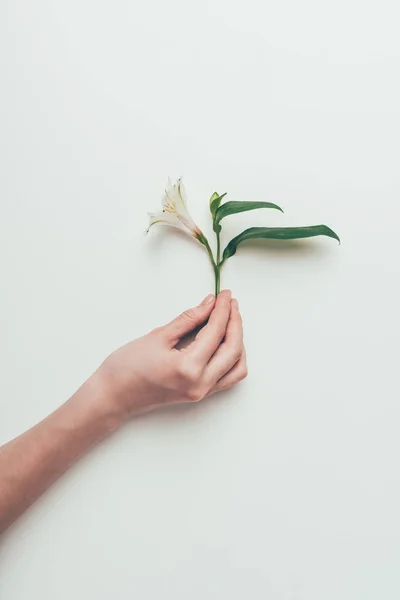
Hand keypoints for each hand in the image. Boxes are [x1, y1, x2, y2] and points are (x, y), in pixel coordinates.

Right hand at [98, 290, 246, 417]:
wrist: (112, 396)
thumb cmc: (127, 367)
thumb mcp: (158, 336)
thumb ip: (188, 319)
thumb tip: (209, 303)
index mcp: (189, 368)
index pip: (216, 332)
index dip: (223, 310)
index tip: (224, 294)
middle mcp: (200, 383)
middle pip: (233, 349)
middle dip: (235, 322)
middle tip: (230, 302)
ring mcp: (202, 392)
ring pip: (236, 365)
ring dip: (238, 341)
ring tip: (229, 319)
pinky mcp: (200, 394)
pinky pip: (228, 376)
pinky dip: (232, 357)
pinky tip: (225, 340)